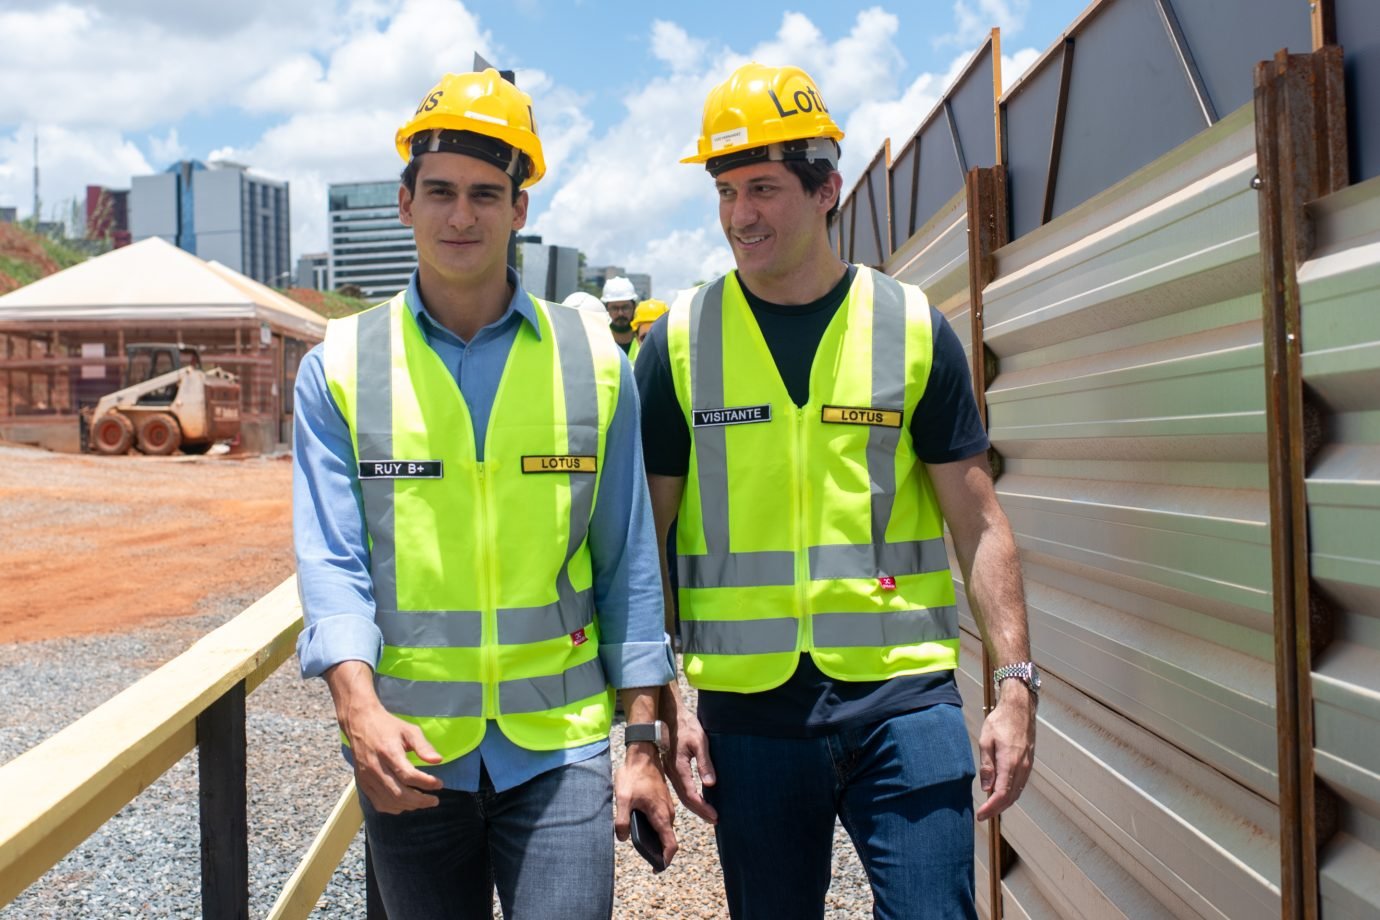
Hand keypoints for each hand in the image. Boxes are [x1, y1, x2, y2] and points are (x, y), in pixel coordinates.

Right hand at [326, 662, 443, 813]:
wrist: (360, 723)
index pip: (408, 775)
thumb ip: (423, 746)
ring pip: (389, 801)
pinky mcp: (362, 783)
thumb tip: (438, 761)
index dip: (426, 783)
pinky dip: (394, 808)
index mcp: (388, 752)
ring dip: (409, 806)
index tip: (440, 783)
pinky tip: (406, 804)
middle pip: (399, 793)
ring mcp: (367, 778)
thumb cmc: (388, 726)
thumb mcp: (409, 730)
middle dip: (420, 800)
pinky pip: (378, 803)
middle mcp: (375, 768)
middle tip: (434, 800)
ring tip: (423, 802)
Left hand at [614, 744, 678, 866]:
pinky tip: (639, 822)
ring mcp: (667, 806)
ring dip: (655, 837)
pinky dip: (654, 826)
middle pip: (667, 839)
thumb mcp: (623, 799)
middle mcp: (668, 813)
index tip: (656, 867)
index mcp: (661, 816)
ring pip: (664, 828)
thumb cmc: (634, 776)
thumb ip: (622, 821)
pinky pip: (661, 819)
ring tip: (638, 838)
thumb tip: (622, 837)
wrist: (643, 755)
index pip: (670, 845)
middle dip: (658, 850)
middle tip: (642, 853)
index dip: (665, 860)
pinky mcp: (663, 800)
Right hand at [661, 685, 716, 823]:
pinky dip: (689, 797)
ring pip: (681, 794)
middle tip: (714, 820)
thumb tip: (710, 784)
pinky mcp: (671, 767)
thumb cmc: (686, 726)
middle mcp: (673, 772)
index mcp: (680, 767)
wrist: (669, 715)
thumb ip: (705, 763)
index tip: (715, 816)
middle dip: (700, 811)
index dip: (703, 807)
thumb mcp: (700, 741)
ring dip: (694, 805)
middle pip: (685, 799)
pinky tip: (697, 799)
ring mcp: (670, 770)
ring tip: (708, 814)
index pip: (691, 794)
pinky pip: (679, 787)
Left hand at [975, 684, 1035, 820]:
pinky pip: (1020, 785)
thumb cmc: (1000, 722)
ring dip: (1004, 803)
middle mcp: (1021, 768)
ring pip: (1017, 793)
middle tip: (983, 815)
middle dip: (996, 809)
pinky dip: (1011, 794)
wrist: (1020, 709)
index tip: (980, 815)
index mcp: (1010, 763)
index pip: (1001, 794)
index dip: (990, 808)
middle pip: (1010, 798)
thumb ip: (987, 765)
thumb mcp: (986, 741)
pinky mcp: (1028, 764)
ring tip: (990, 808)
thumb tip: (986, 787)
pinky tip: (1001, 794)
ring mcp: (1027, 766)